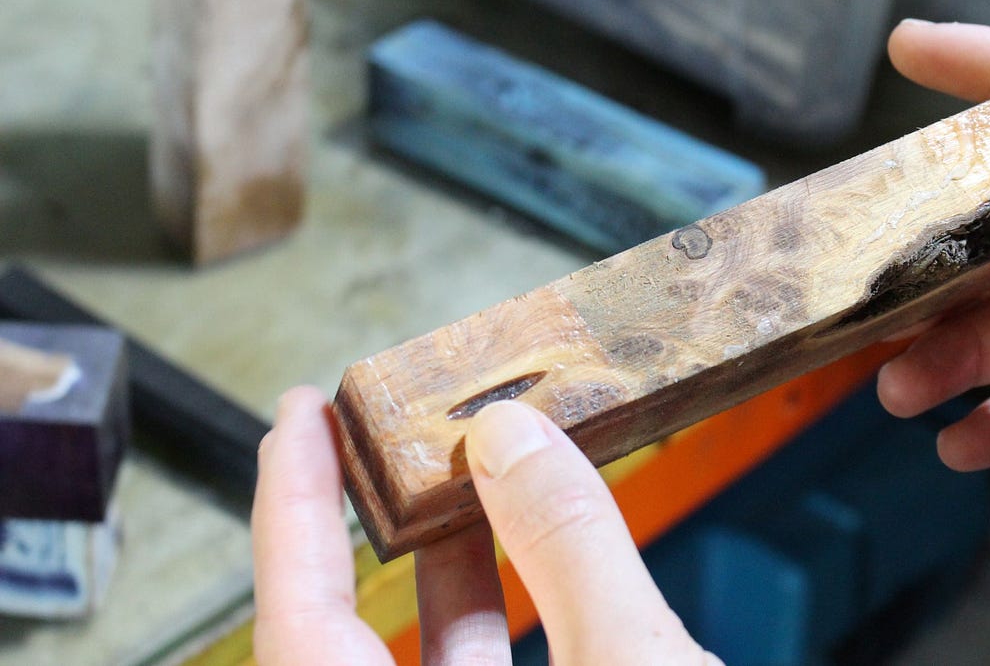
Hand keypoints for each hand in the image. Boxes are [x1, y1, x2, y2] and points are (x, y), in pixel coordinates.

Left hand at [252, 387, 716, 664]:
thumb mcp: (632, 663)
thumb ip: (572, 550)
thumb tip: (511, 439)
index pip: (299, 618)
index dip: (290, 506)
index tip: (297, 416)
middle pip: (347, 628)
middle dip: (368, 512)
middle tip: (373, 423)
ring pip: (429, 656)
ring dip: (451, 557)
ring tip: (472, 466)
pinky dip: (510, 607)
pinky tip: (541, 550)